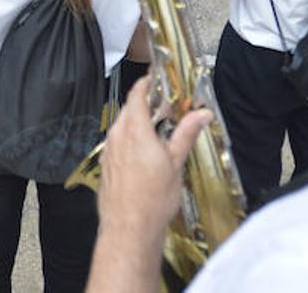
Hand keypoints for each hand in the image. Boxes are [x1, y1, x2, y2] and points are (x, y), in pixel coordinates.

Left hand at [97, 77, 212, 241]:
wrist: (129, 228)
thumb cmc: (151, 201)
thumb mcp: (176, 162)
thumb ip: (187, 133)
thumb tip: (201, 115)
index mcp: (135, 130)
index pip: (137, 94)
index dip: (147, 83)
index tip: (156, 79)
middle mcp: (118, 137)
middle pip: (130, 109)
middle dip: (147, 104)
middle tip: (164, 107)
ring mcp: (109, 151)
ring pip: (123, 126)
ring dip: (138, 122)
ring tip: (157, 131)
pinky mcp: (106, 165)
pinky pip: (117, 142)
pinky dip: (130, 139)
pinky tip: (144, 153)